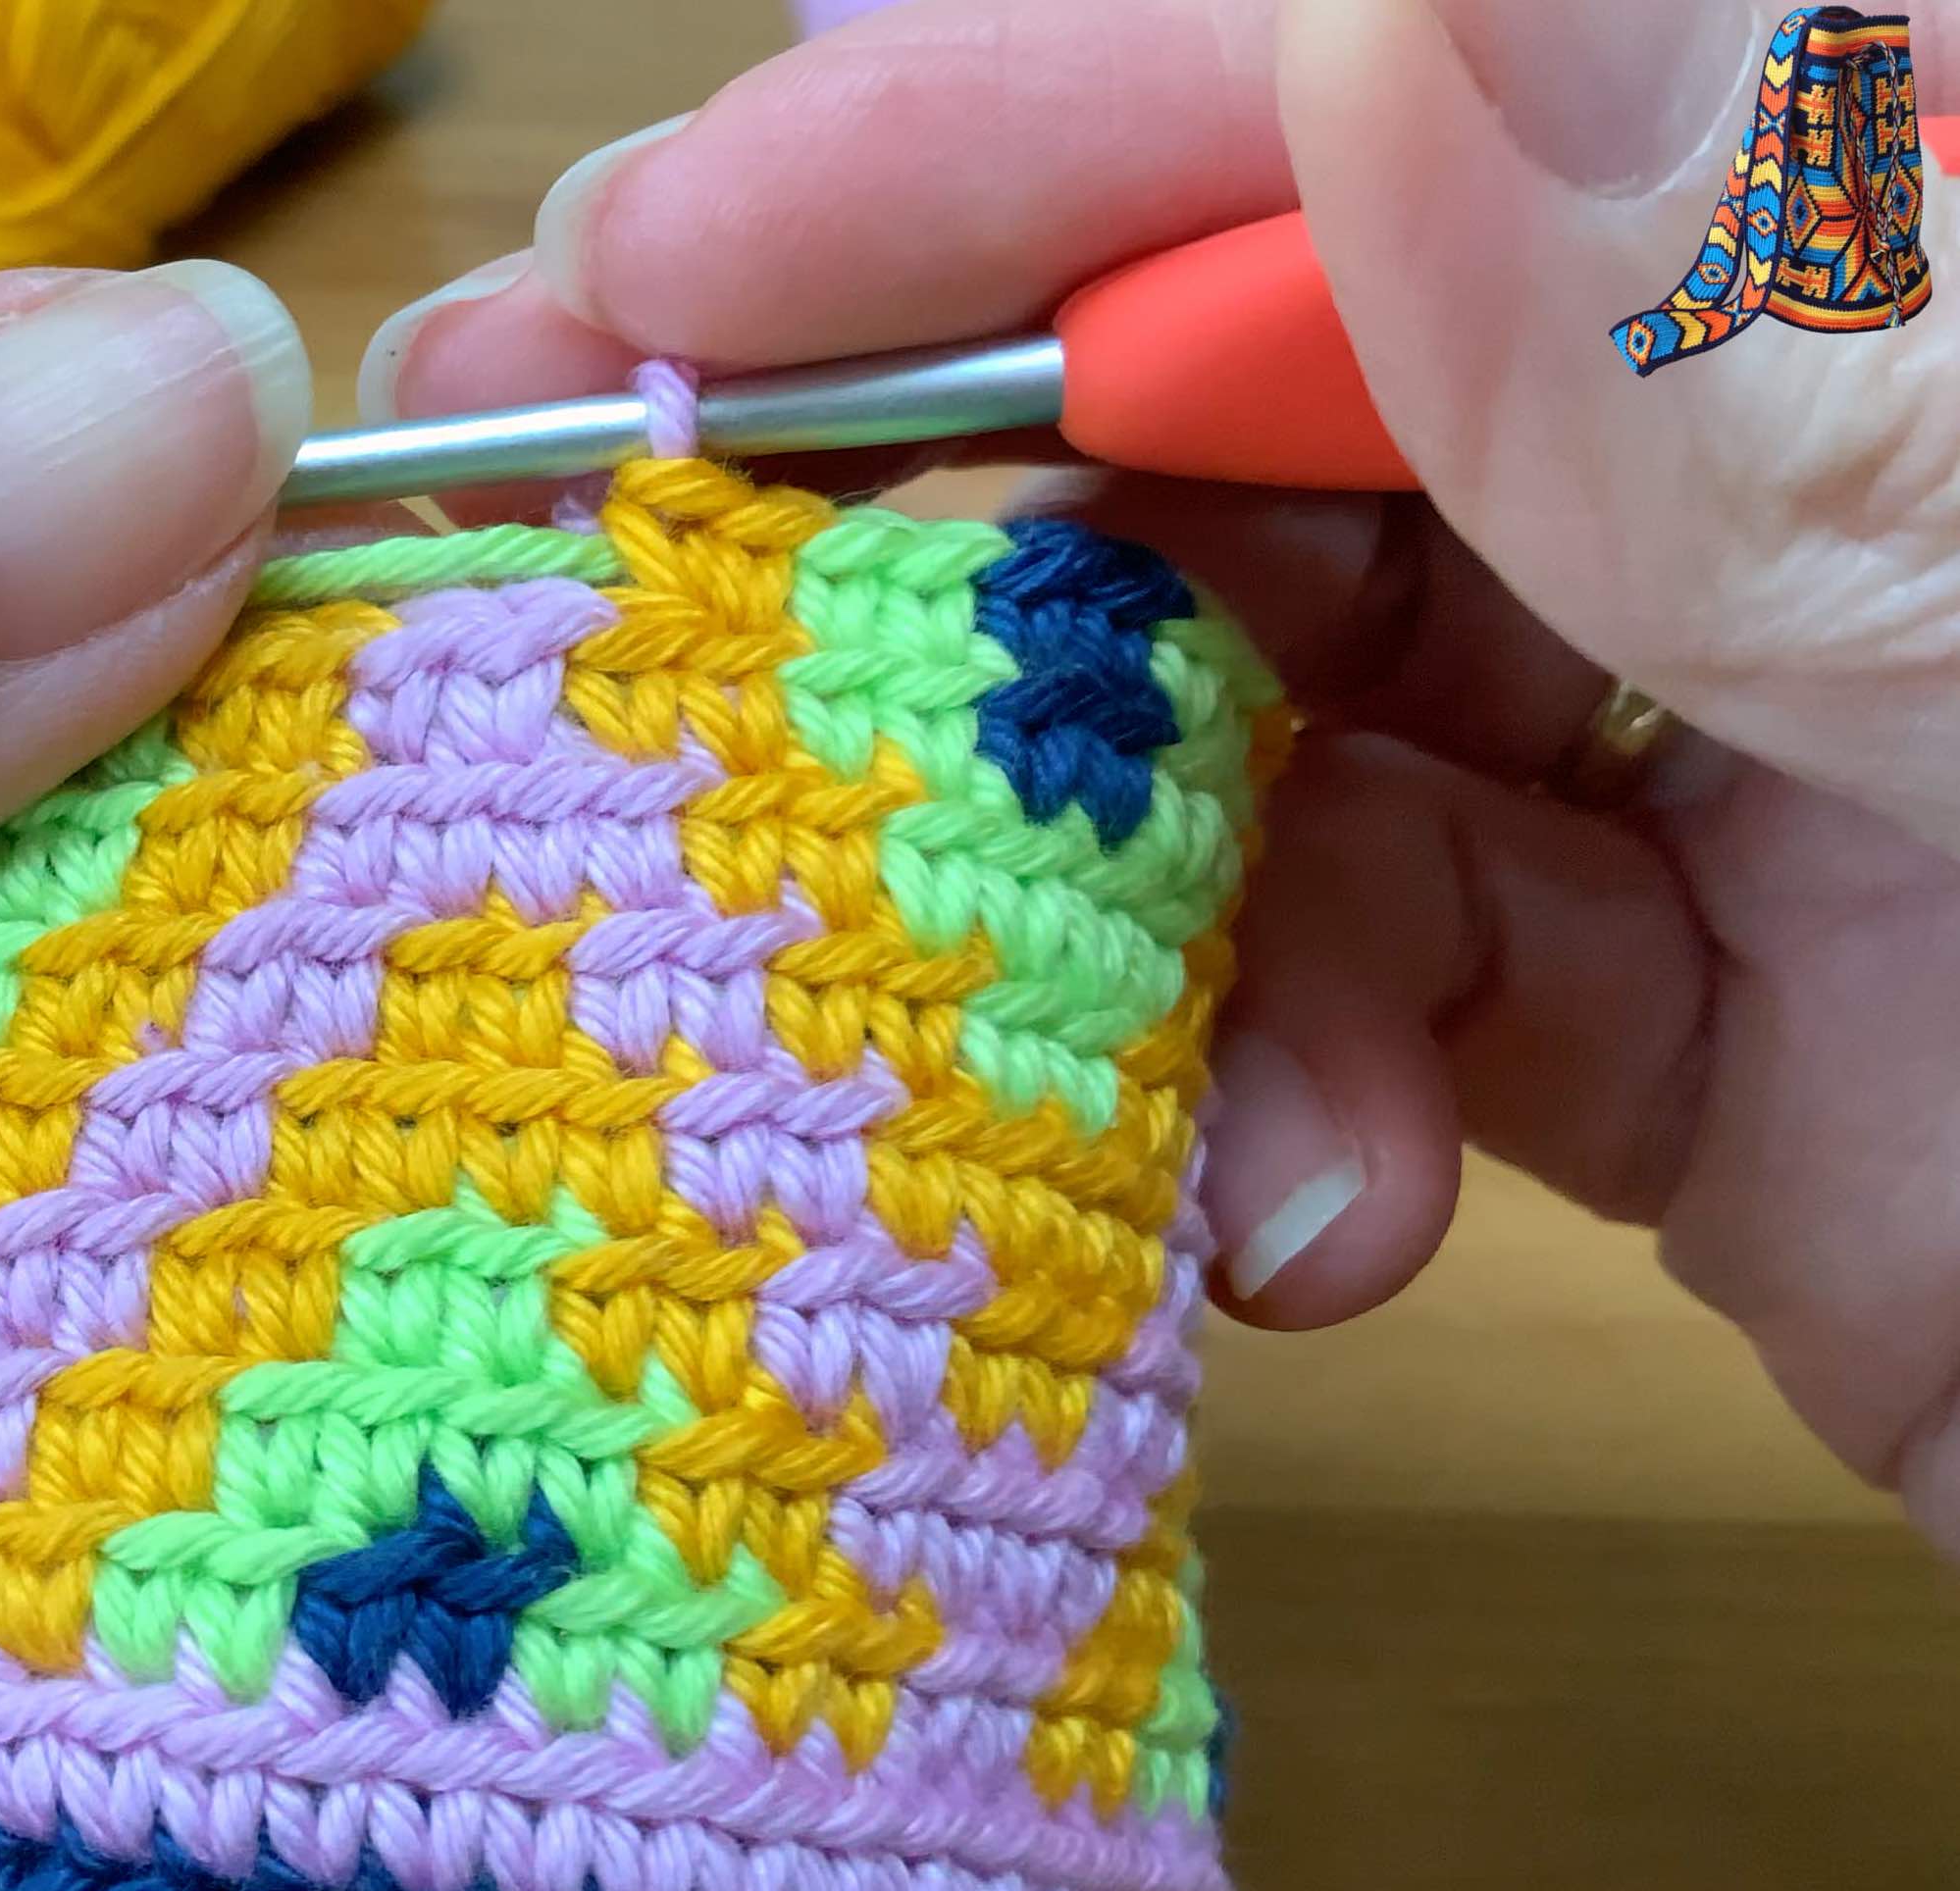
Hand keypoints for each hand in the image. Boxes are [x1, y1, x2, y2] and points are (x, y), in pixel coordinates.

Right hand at [364, 0, 1959, 1554]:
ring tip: (986, 1014)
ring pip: (1249, 684)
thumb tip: (1392, 28)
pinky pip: (1355, 968)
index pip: (1402, 50)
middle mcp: (1815, 389)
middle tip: (610, 585)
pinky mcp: (1685, 991)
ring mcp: (1747, 693)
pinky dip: (1256, 1093)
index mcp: (1919, 188)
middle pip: (1262, 348)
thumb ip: (1791, 353)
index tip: (683, 259)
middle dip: (958, 502)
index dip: (1012, 119)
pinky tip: (1298, 1222)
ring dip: (1088, 873)